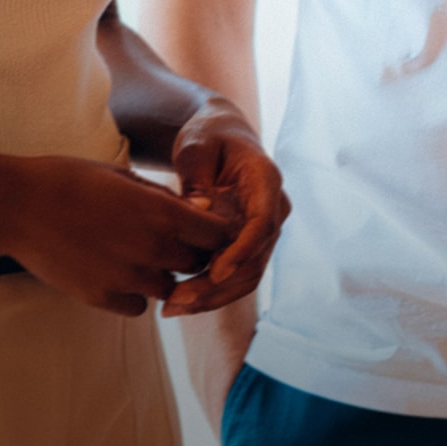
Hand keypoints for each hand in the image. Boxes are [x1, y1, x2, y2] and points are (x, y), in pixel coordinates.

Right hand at [0, 155, 235, 315]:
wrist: (16, 203)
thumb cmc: (73, 180)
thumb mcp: (128, 178)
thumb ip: (166, 199)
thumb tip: (198, 212)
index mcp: (164, 213)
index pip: (220, 235)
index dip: (217, 233)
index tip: (206, 230)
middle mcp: (153, 248)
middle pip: (198, 264)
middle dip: (192, 255)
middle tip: (174, 244)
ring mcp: (127, 276)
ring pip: (169, 289)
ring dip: (162, 276)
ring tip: (138, 257)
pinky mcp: (101, 297)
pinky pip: (138, 306)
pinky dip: (135, 296)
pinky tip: (118, 275)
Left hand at [163, 99, 288, 316]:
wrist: (219, 137)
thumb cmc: (207, 137)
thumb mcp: (196, 147)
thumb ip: (197, 175)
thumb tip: (199, 208)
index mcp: (267, 181)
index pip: (264, 222)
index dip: (243, 250)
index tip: (215, 272)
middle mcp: (273, 209)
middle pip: (256, 258)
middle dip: (220, 285)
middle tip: (177, 301)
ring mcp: (263, 229)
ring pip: (248, 274)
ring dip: (214, 296)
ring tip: (172, 308)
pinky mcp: (248, 243)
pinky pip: (236, 274)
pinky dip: (211, 292)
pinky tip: (180, 301)